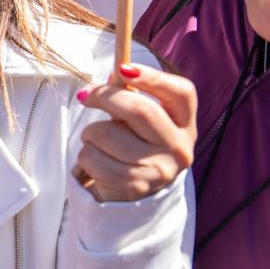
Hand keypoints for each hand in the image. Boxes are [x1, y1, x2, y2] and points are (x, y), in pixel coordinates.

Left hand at [75, 64, 196, 202]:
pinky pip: (91, 156)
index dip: (152, 77)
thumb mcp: (141, 124)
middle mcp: (178, 148)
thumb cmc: (134, 148)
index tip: (123, 69)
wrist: (134, 199)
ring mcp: (157, 170)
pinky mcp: (132, 186)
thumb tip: (116, 73)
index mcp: (184, 126)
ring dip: (90, 134)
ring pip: (105, 133)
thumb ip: (131, 97)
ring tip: (99, 144)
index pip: (182, 93)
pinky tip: (98, 164)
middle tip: (86, 96)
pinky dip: (85, 156)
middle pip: (141, 110)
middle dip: (105, 97)